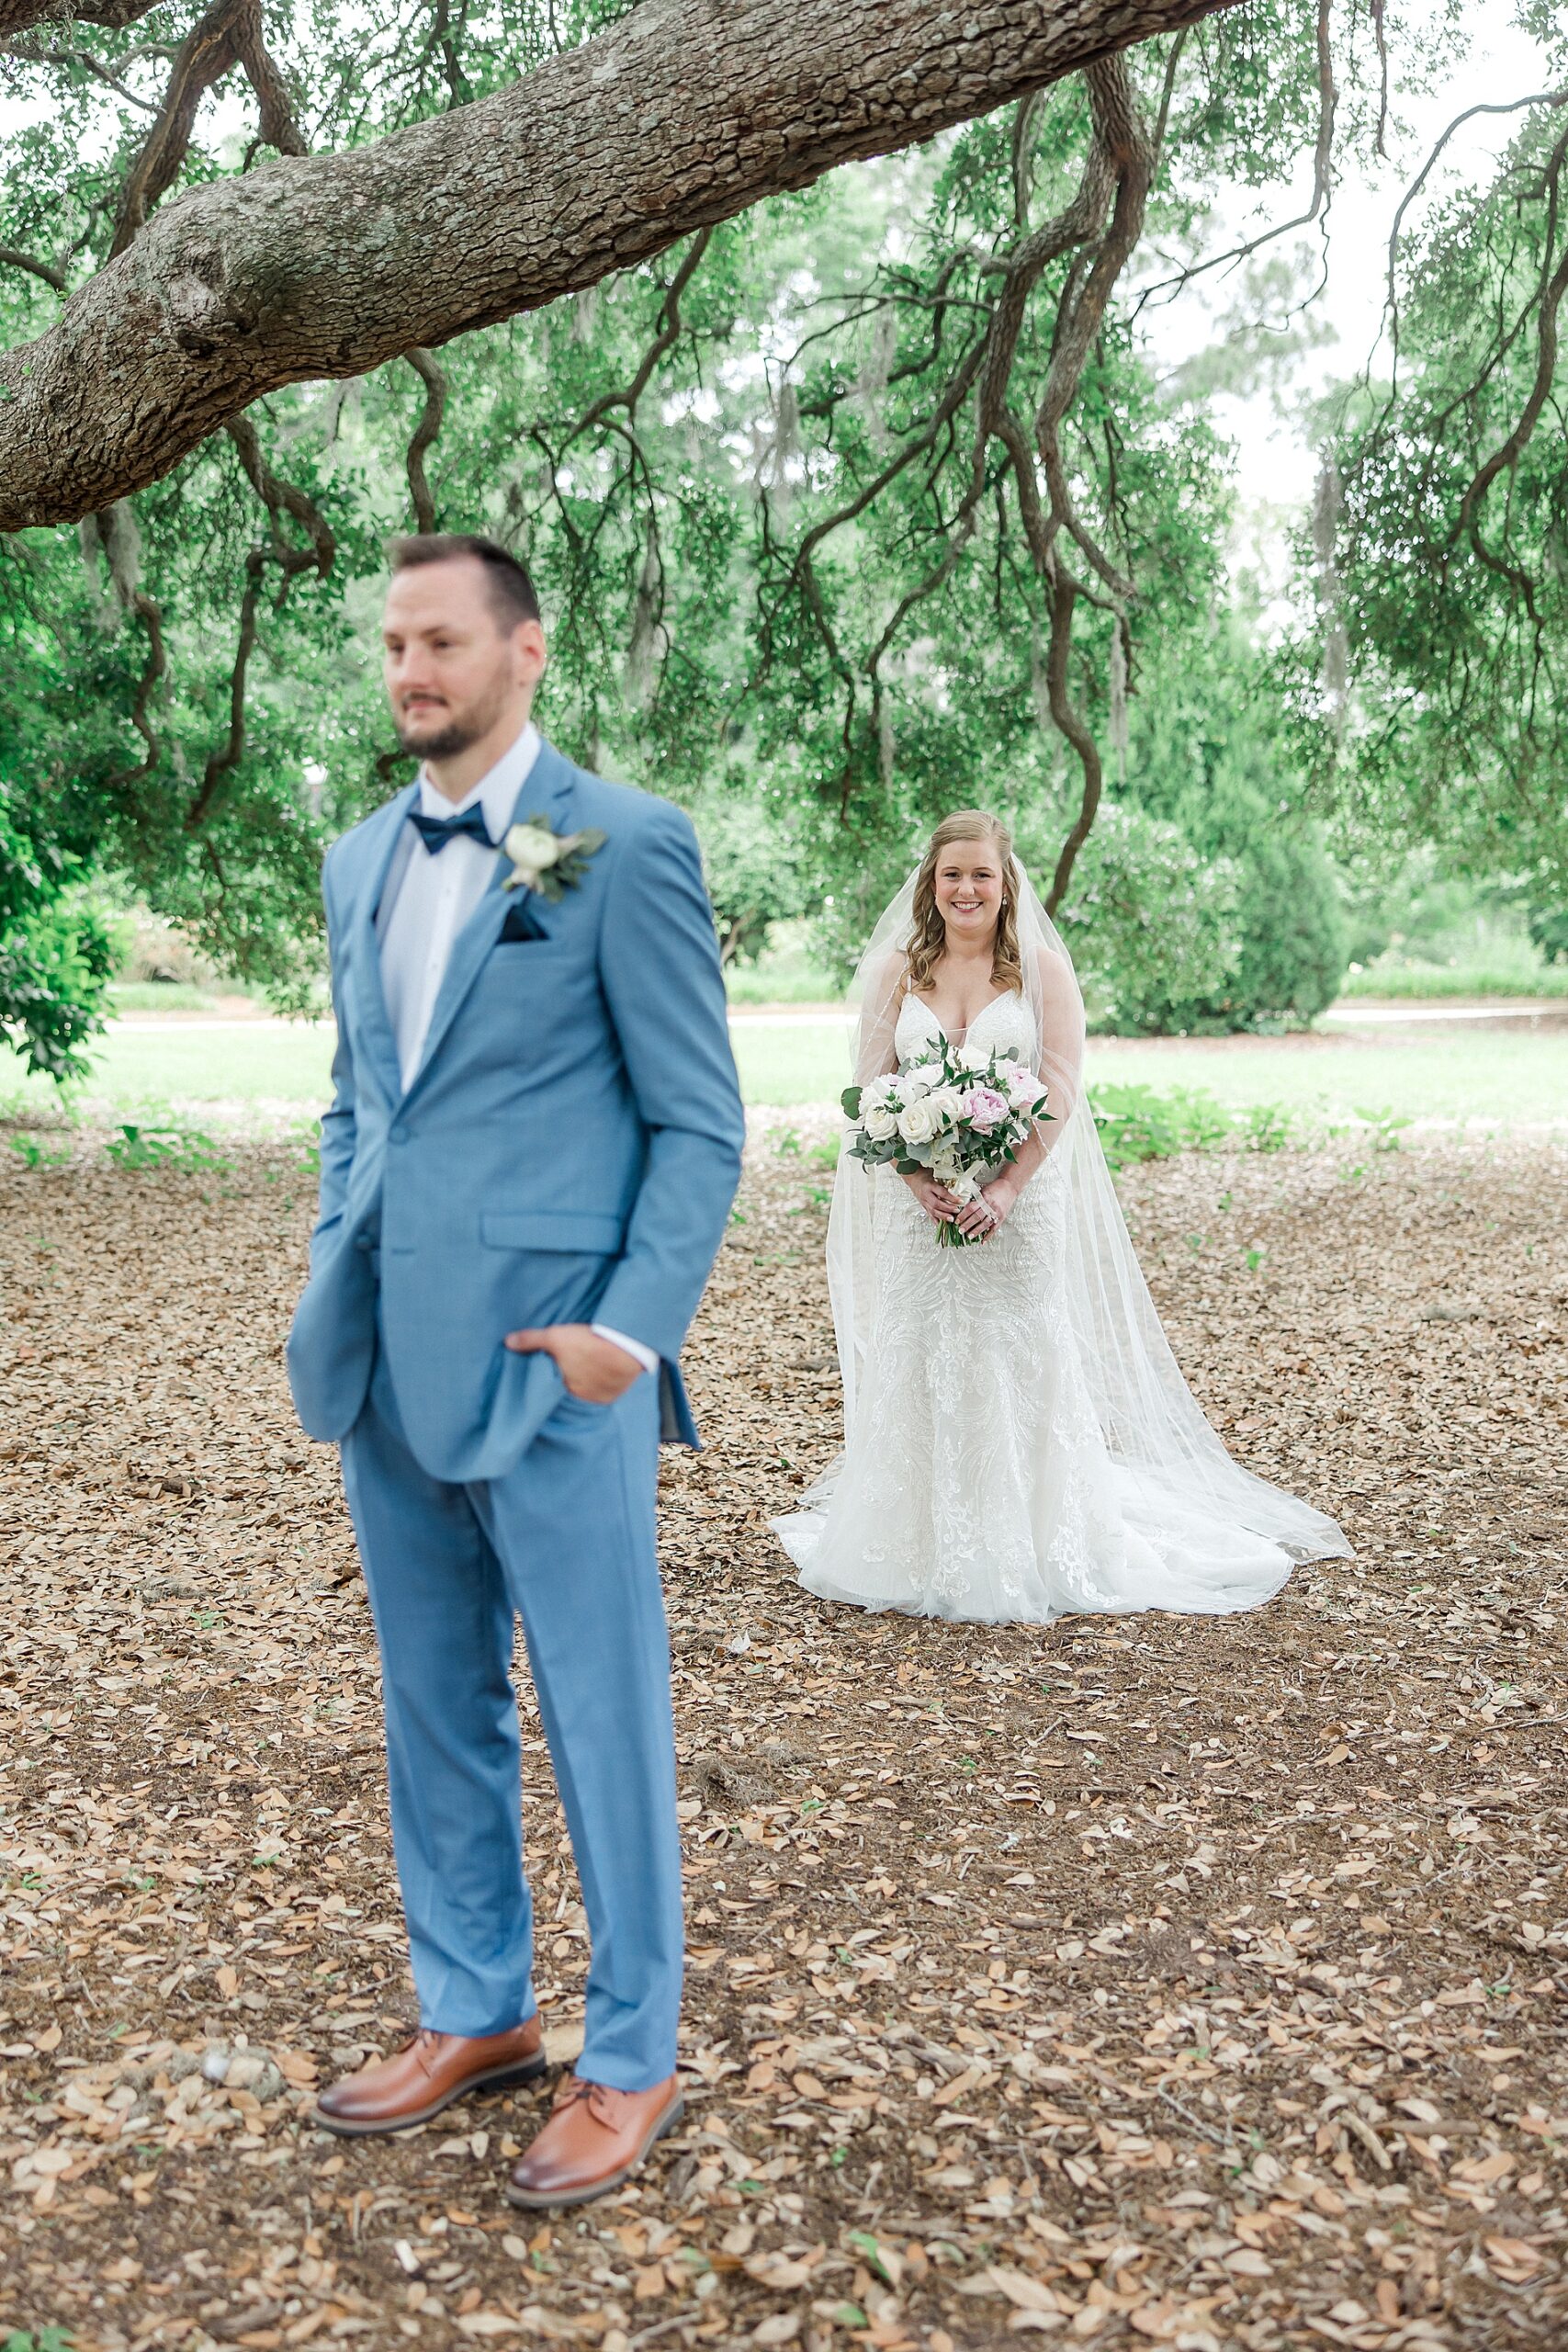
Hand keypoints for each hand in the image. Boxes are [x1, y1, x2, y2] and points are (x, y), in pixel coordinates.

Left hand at [504, 1323, 644, 1402]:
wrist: (626, 1348)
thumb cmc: (589, 1343)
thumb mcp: (556, 1337)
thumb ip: (531, 1340)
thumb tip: (507, 1342)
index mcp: (562, 1386)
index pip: (550, 1385)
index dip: (550, 1376)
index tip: (551, 1368)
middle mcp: (578, 1398)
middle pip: (568, 1389)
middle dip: (567, 1380)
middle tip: (570, 1366)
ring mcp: (596, 1399)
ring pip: (585, 1392)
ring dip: (585, 1383)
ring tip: (586, 1368)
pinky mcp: (613, 1396)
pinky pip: (602, 1393)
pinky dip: (601, 1385)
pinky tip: (601, 1372)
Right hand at [900, 1170, 958, 1225]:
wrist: (912, 1177)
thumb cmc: (924, 1175)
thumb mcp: (935, 1176)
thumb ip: (945, 1182)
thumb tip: (957, 1188)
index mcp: (929, 1185)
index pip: (942, 1193)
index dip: (952, 1198)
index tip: (960, 1201)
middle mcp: (926, 1194)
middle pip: (937, 1204)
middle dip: (948, 1209)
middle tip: (957, 1211)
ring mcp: (923, 1201)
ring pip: (933, 1211)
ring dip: (943, 1216)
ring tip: (951, 1219)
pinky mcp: (923, 1205)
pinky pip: (929, 1214)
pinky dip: (935, 1220)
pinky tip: (940, 1224)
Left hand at [955, 1172, 1017, 1241]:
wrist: (1010, 1186)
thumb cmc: (995, 1187)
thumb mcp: (983, 1190)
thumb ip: (974, 1199)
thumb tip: (962, 1207)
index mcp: (984, 1197)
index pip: (971, 1207)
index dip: (963, 1215)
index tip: (957, 1220)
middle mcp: (990, 1205)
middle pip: (977, 1216)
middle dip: (968, 1224)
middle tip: (961, 1230)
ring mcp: (997, 1212)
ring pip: (985, 1223)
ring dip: (977, 1231)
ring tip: (969, 1236)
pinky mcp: (1002, 1217)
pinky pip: (994, 1228)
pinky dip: (988, 1236)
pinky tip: (983, 1241)